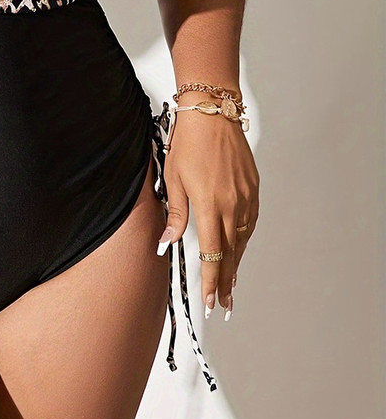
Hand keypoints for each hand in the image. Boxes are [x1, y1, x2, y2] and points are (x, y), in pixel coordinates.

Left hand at [158, 111, 259, 318]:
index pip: (212, 254)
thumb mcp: (173, 178)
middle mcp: (233, 205)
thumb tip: (166, 244)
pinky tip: (239, 247)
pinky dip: (244, 238)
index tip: (211, 301)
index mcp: (210, 205)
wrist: (213, 113)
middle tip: (226, 305)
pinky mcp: (253, 188)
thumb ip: (175, 215)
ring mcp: (246, 197)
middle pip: (231, 253)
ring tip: (232, 283)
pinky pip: (250, 221)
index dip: (212, 281)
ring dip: (237, 262)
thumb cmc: (189, 142)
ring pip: (243, 239)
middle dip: (227, 281)